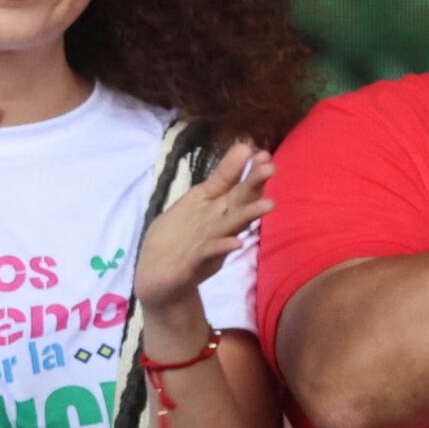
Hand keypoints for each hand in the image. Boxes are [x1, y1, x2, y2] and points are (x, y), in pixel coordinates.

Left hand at [133, 140, 269, 324]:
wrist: (156, 280)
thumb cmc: (176, 238)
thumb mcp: (194, 201)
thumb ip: (219, 179)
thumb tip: (244, 147)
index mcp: (214, 206)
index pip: (233, 183)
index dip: (244, 168)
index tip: (261, 151)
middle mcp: (217, 223)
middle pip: (239, 201)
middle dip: (255, 185)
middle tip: (272, 168)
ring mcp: (208, 244)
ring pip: (232, 227)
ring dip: (249, 215)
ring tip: (269, 204)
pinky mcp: (194, 264)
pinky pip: (208, 254)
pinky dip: (221, 248)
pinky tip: (235, 242)